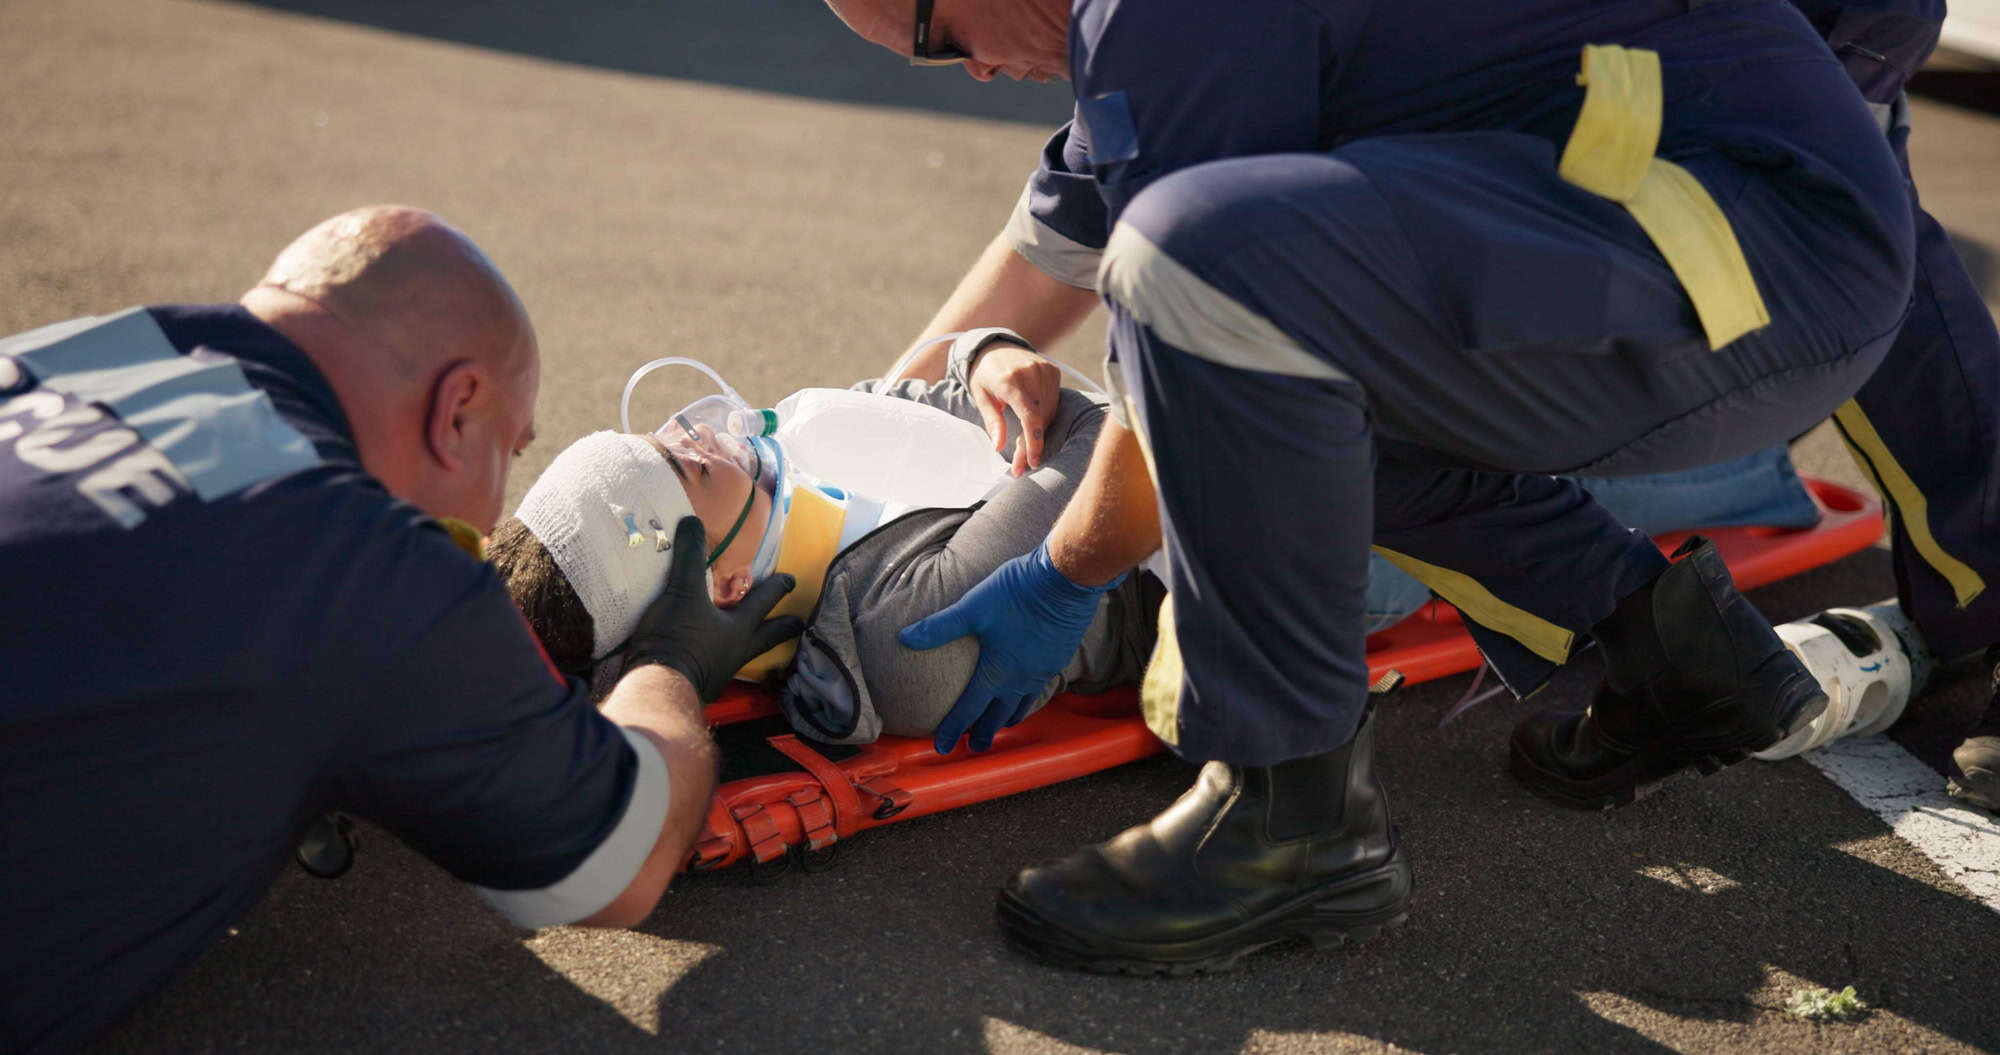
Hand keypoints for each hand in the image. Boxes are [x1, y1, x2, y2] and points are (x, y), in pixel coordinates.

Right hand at [621, 517, 801, 701]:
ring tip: (751, 639)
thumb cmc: (678, 638)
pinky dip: (717, 657)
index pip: (764, 601)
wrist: (656, 688)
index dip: (778, 587)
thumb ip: (690, 558)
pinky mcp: (698, 683)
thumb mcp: (683, 592)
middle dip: (782, 628)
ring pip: (745, 654)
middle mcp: (736, 651)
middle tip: (799, 623)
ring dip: (751, 644)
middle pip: (767, 637)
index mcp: (740, 627)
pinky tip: (709, 655)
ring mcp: (719, 671)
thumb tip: (693, 521)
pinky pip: (716, 666)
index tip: (794, 579)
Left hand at [899, 542, 1121, 753]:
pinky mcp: (1058, 659)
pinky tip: (1028, 691)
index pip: (968, 709)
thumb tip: (905, 638)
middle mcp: (1020, 679)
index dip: (952, 729)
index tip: (942, 747)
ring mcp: (1042, 671)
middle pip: (998, 715)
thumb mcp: (972, 608)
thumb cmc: (1016, 593)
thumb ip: (939, 627)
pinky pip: (1040, 689)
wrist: (1065, 581)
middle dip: (983, 732)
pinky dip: (1028, 698)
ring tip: (1003, 725)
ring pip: (1022, 704)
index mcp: (996, 671)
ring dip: (1008, 718)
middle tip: (973, 746)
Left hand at [968, 343, 1061, 474]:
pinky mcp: (1053, 370)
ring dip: (1039, 432)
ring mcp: (1044, 369)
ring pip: (1049, 412)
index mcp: (1009, 381)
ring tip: (1026, 444)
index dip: (1033, 442)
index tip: (1032, 462)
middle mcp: (1030, 373)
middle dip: (1032, 444)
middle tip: (1022, 463)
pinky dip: (1046, 416)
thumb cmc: (985, 375)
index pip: (1029, 416)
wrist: (994, 346)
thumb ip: (993, 421)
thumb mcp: (981, 397)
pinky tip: (1034, 424)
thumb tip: (999, 446)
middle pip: (1040, 418)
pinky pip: (1054, 401)